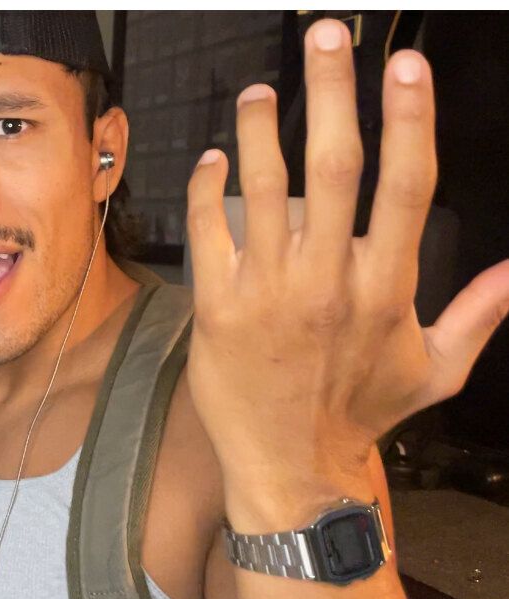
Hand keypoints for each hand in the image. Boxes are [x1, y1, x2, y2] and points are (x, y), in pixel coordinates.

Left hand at [183, 20, 508, 501]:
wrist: (291, 468)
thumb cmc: (359, 416)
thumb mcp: (436, 371)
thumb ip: (479, 315)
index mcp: (387, 286)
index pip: (406, 184)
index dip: (409, 118)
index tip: (403, 68)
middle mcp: (331, 279)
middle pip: (335, 165)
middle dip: (333, 92)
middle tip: (325, 36)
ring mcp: (270, 291)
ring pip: (264, 188)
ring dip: (259, 130)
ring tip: (257, 91)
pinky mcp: (218, 307)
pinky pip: (210, 231)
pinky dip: (207, 188)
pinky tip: (211, 159)